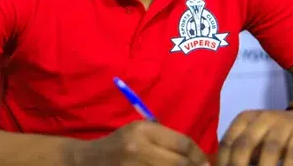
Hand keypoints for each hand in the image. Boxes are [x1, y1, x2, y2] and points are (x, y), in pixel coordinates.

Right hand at [70, 120, 210, 165]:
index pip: (182, 143)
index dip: (199, 155)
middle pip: (180, 162)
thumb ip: (163, 138)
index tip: (206, 162)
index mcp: (143, 130)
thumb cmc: (117, 143)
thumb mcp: (138, 131)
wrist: (86, 160)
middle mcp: (140, 148)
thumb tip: (195, 154)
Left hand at [216, 110, 292, 165]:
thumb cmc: (272, 133)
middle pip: (245, 143)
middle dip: (238, 164)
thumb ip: (240, 149)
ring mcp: (282, 126)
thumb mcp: (254, 135)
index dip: (223, 161)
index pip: (228, 140)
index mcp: (245, 118)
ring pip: (270, 149)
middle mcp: (262, 119)